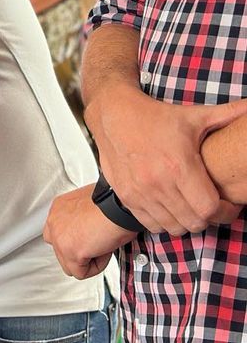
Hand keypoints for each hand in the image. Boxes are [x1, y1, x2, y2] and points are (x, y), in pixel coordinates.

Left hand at [43, 185, 136, 278]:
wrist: (120, 205)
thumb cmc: (115, 202)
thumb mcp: (93, 207)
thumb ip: (83, 219)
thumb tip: (89, 232)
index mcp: (59, 208)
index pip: (57, 232)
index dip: (76, 240)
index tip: (89, 239)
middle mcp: (54, 221)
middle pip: (60, 251)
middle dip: (81, 252)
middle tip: (99, 243)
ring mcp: (59, 237)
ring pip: (70, 265)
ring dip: (88, 260)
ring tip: (104, 245)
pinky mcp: (70, 252)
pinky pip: (80, 273)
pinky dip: (96, 267)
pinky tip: (105, 250)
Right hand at [86, 86, 246, 233]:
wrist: (113, 115)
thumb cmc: (153, 116)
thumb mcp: (195, 116)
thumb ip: (228, 114)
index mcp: (179, 166)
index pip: (209, 208)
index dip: (225, 212)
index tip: (229, 206)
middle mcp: (158, 183)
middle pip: (193, 222)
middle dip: (208, 218)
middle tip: (211, 206)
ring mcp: (140, 192)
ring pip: (172, 228)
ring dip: (185, 222)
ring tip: (190, 207)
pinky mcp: (127, 196)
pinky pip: (151, 225)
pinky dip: (164, 221)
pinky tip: (169, 207)